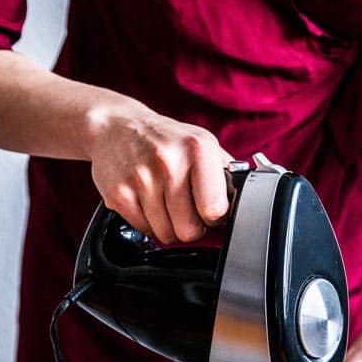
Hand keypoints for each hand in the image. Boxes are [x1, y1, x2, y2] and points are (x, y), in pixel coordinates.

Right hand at [88, 98, 232, 243]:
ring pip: (166, 235)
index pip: (215, 210)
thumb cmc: (166, 140)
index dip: (214, 217)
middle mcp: (169, 163)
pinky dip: (148, 223)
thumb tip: (245, 205)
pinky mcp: (119, 194)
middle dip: (190, 226)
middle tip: (185, 209)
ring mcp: (141, 179)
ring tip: (165, 203)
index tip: (209, 209)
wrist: (116, 126)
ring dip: (169, 226)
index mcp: (198, 149)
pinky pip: (144, 230)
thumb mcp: (202, 144)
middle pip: (189, 230)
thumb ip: (225, 175)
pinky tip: (148, 202)